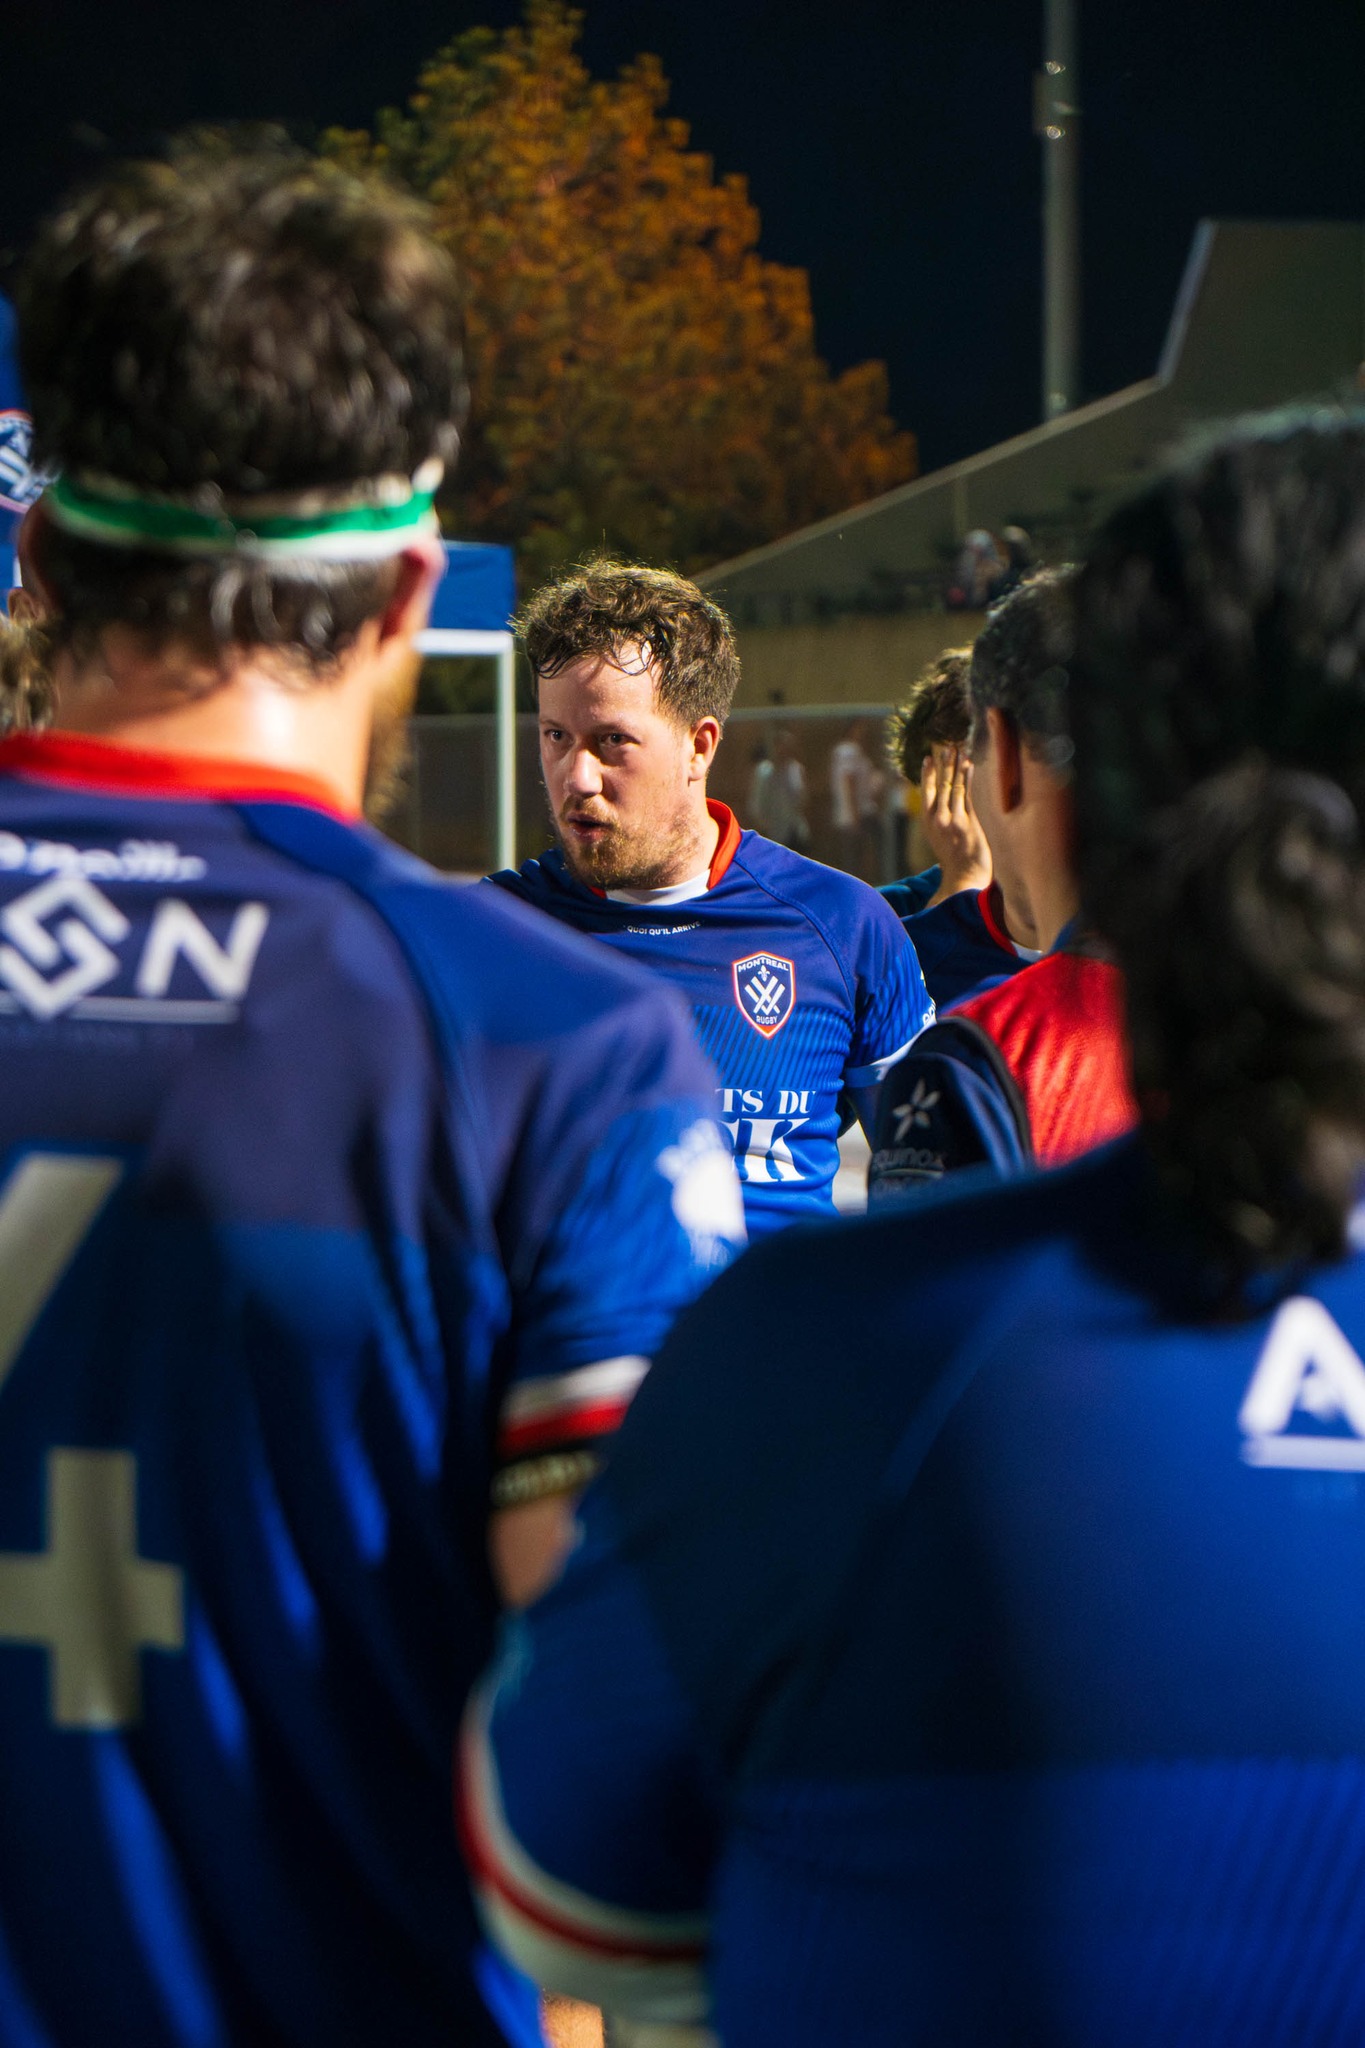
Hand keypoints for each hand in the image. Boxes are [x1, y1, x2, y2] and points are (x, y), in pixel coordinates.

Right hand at [920, 746, 991, 900]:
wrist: (964, 876)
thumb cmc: (954, 858)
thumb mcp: (939, 838)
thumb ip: (939, 820)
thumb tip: (941, 804)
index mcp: (928, 822)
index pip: (925, 792)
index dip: (927, 774)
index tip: (928, 758)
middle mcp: (937, 818)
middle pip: (939, 784)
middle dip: (943, 764)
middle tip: (946, 746)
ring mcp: (952, 819)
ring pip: (952, 786)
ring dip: (956, 766)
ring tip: (958, 750)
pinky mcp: (967, 821)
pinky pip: (966, 794)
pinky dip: (967, 777)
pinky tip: (969, 765)